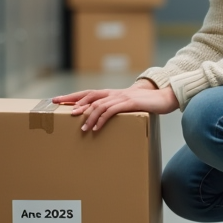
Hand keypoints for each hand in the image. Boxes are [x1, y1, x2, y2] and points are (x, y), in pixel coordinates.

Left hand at [52, 85, 178, 131]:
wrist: (164, 98)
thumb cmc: (146, 104)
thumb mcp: (127, 106)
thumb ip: (115, 109)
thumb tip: (101, 120)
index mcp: (112, 93)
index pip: (88, 93)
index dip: (72, 96)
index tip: (58, 100)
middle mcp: (114, 93)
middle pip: (89, 95)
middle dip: (73, 102)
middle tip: (61, 111)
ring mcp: (122, 97)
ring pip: (99, 105)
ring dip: (89, 117)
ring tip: (82, 129)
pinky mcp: (130, 103)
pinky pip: (112, 111)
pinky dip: (103, 119)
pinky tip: (97, 127)